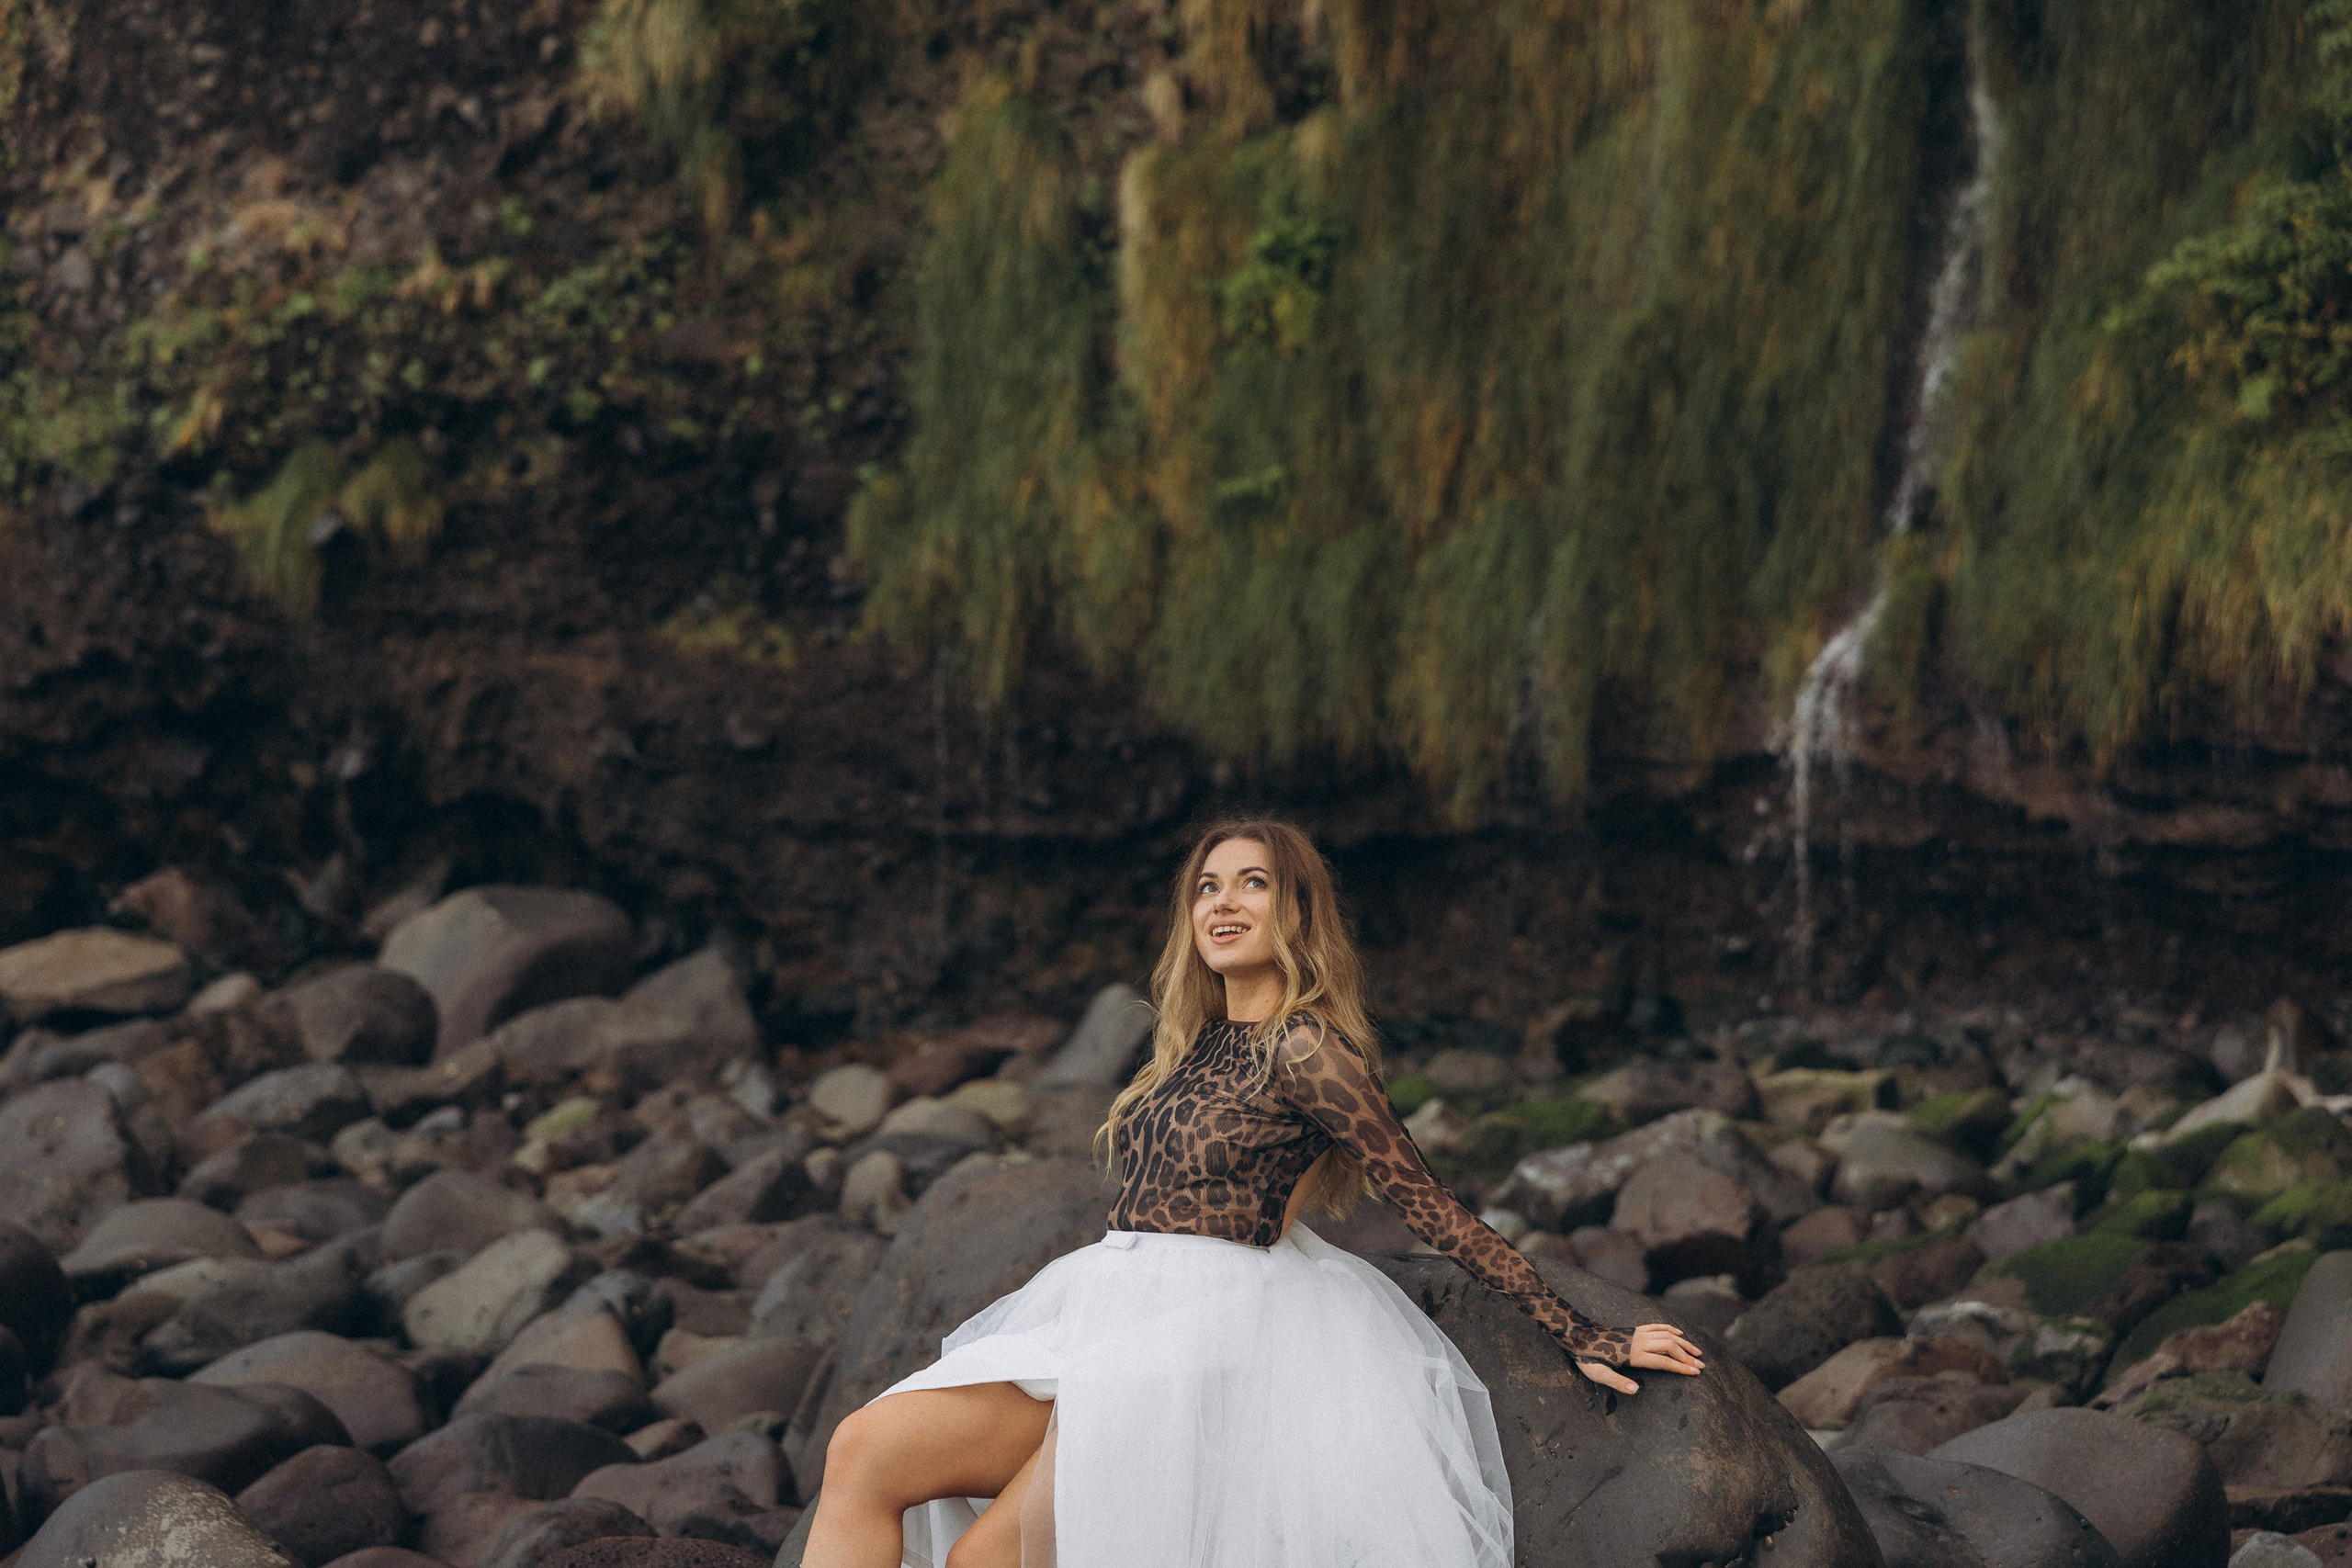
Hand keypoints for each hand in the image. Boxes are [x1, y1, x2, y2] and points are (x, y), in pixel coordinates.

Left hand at [1575, 1323, 1705, 1393]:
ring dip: (1683, 1343)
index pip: (1663, 1361)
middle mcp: (1639, 1342)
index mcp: (1633, 1354)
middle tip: (1702, 1366)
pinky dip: (1670, 1329)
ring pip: (1666, 1335)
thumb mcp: (1598, 1374)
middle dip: (1687, 1356)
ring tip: (1696, 1352)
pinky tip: (1679, 1333)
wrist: (1578, 1335)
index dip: (1681, 1367)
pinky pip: (1656, 1326)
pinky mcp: (1634, 1330)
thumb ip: (1617, 1382)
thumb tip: (1636, 1390)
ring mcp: (1637, 1334)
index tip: (1695, 1372)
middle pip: (1670, 1346)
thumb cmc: (1587, 1358)